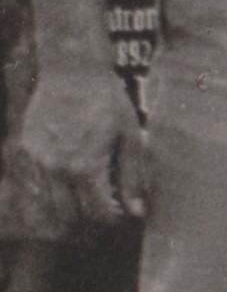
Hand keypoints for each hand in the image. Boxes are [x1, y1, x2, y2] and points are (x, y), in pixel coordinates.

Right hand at [2, 67, 146, 235]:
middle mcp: (56, 169)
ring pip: (47, 207)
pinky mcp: (25, 151)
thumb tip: (136, 211)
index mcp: (86, 167)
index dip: (114, 220)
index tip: (123, 213)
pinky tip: (68, 185)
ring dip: (68, 211)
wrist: (71, 70)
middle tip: (106, 210)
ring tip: (88, 200)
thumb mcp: (130, 137)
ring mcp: (36, 161)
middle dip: (90, 221)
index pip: (98, 215)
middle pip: (70, 218)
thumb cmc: (108, 101)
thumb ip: (132, 177)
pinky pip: (33, 187)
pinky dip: (49, 195)